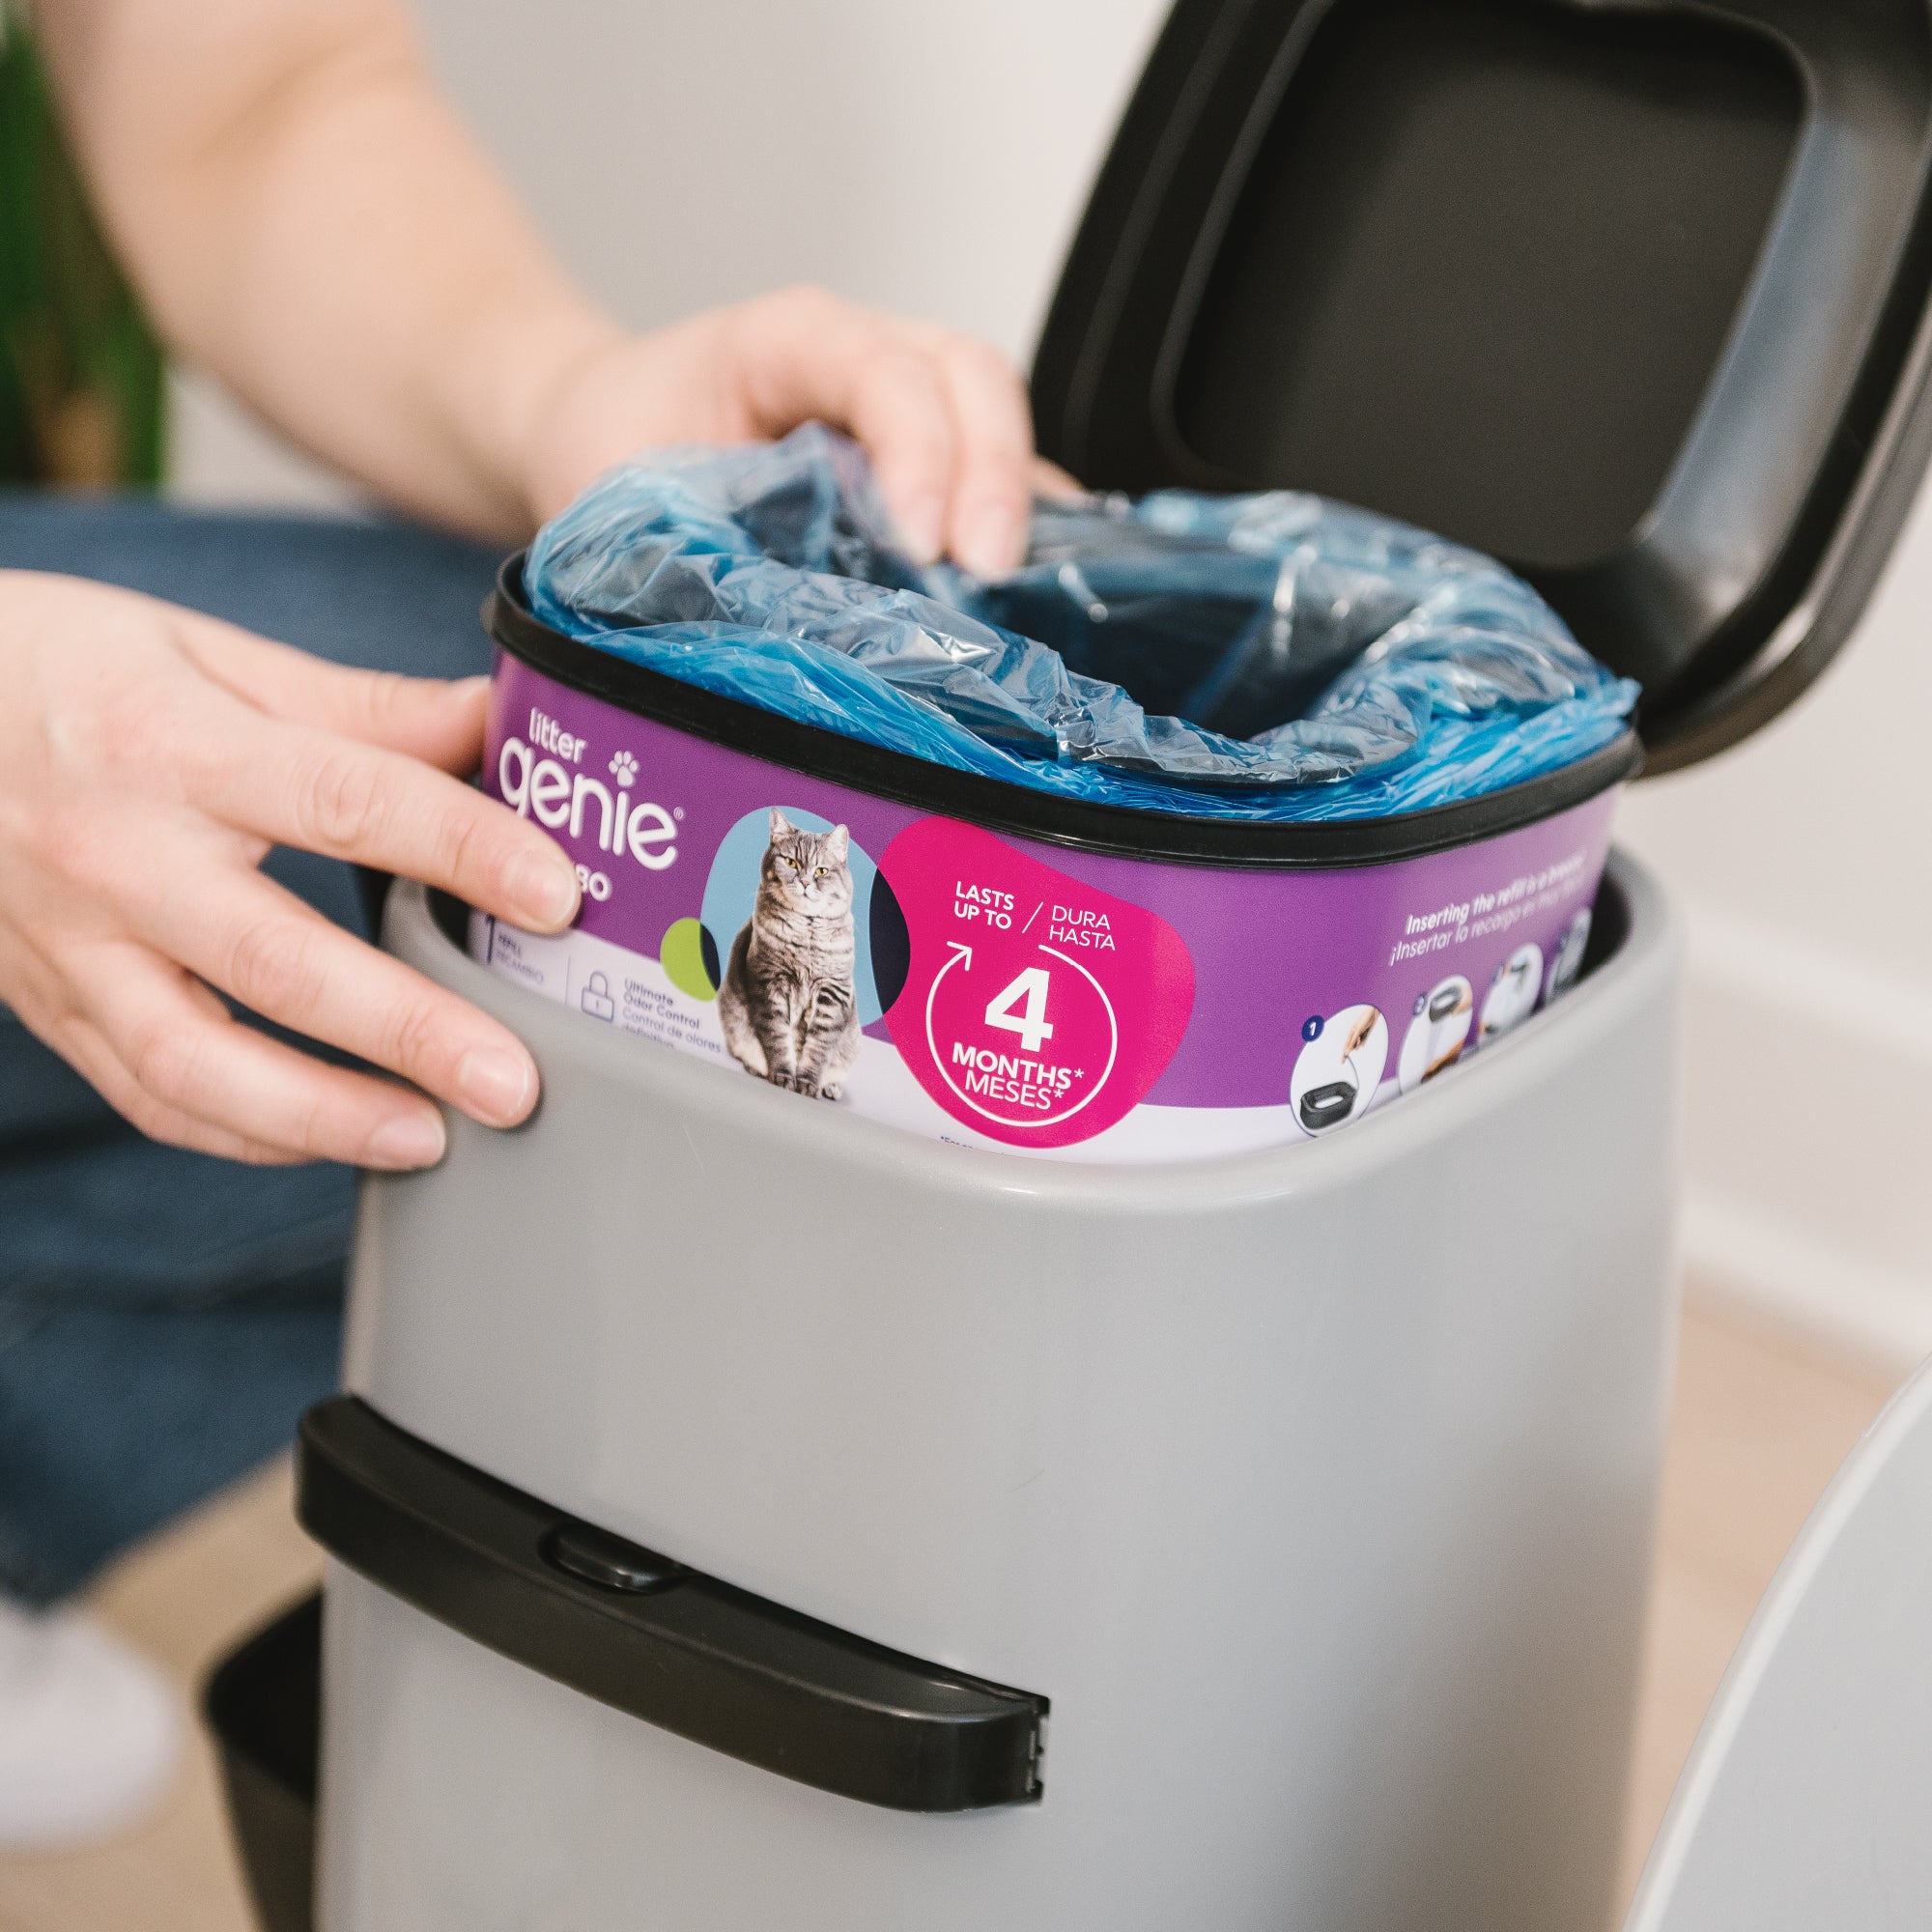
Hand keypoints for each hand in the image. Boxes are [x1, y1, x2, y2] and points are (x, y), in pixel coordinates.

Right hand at [0, 571, 581, 1167]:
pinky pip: (147, 1092)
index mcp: (174, 745)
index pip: (346, 800)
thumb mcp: (207, 653)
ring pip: (196, 1063)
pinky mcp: (49, 1002)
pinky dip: (242, 1134)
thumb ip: (359, 706)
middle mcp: (119, 856)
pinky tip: (329, 1142)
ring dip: (322, 1118)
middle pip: (279, 961)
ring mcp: (71, 944)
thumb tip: (495, 718)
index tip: (557, 895)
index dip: (462, 848)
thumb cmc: (59, 669)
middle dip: (409, 1032)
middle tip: (514, 1082)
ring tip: (430, 1141)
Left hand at [515, 287, 1060, 573]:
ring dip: (1018, 504)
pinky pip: (996, 471)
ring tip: (1017, 596)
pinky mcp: (926, 453)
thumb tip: (754, 652)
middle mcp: (860, 352)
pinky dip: (1025, 527)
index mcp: (779, 340)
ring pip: (998, 416)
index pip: (878, 367)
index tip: (919, 544)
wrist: (599, 420)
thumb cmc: (610, 444)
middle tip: (984, 575)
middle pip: (969, 376)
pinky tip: (1033, 592)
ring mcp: (906, 396)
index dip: (915, 449)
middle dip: (992, 475)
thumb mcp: (622, 497)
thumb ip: (689, 552)